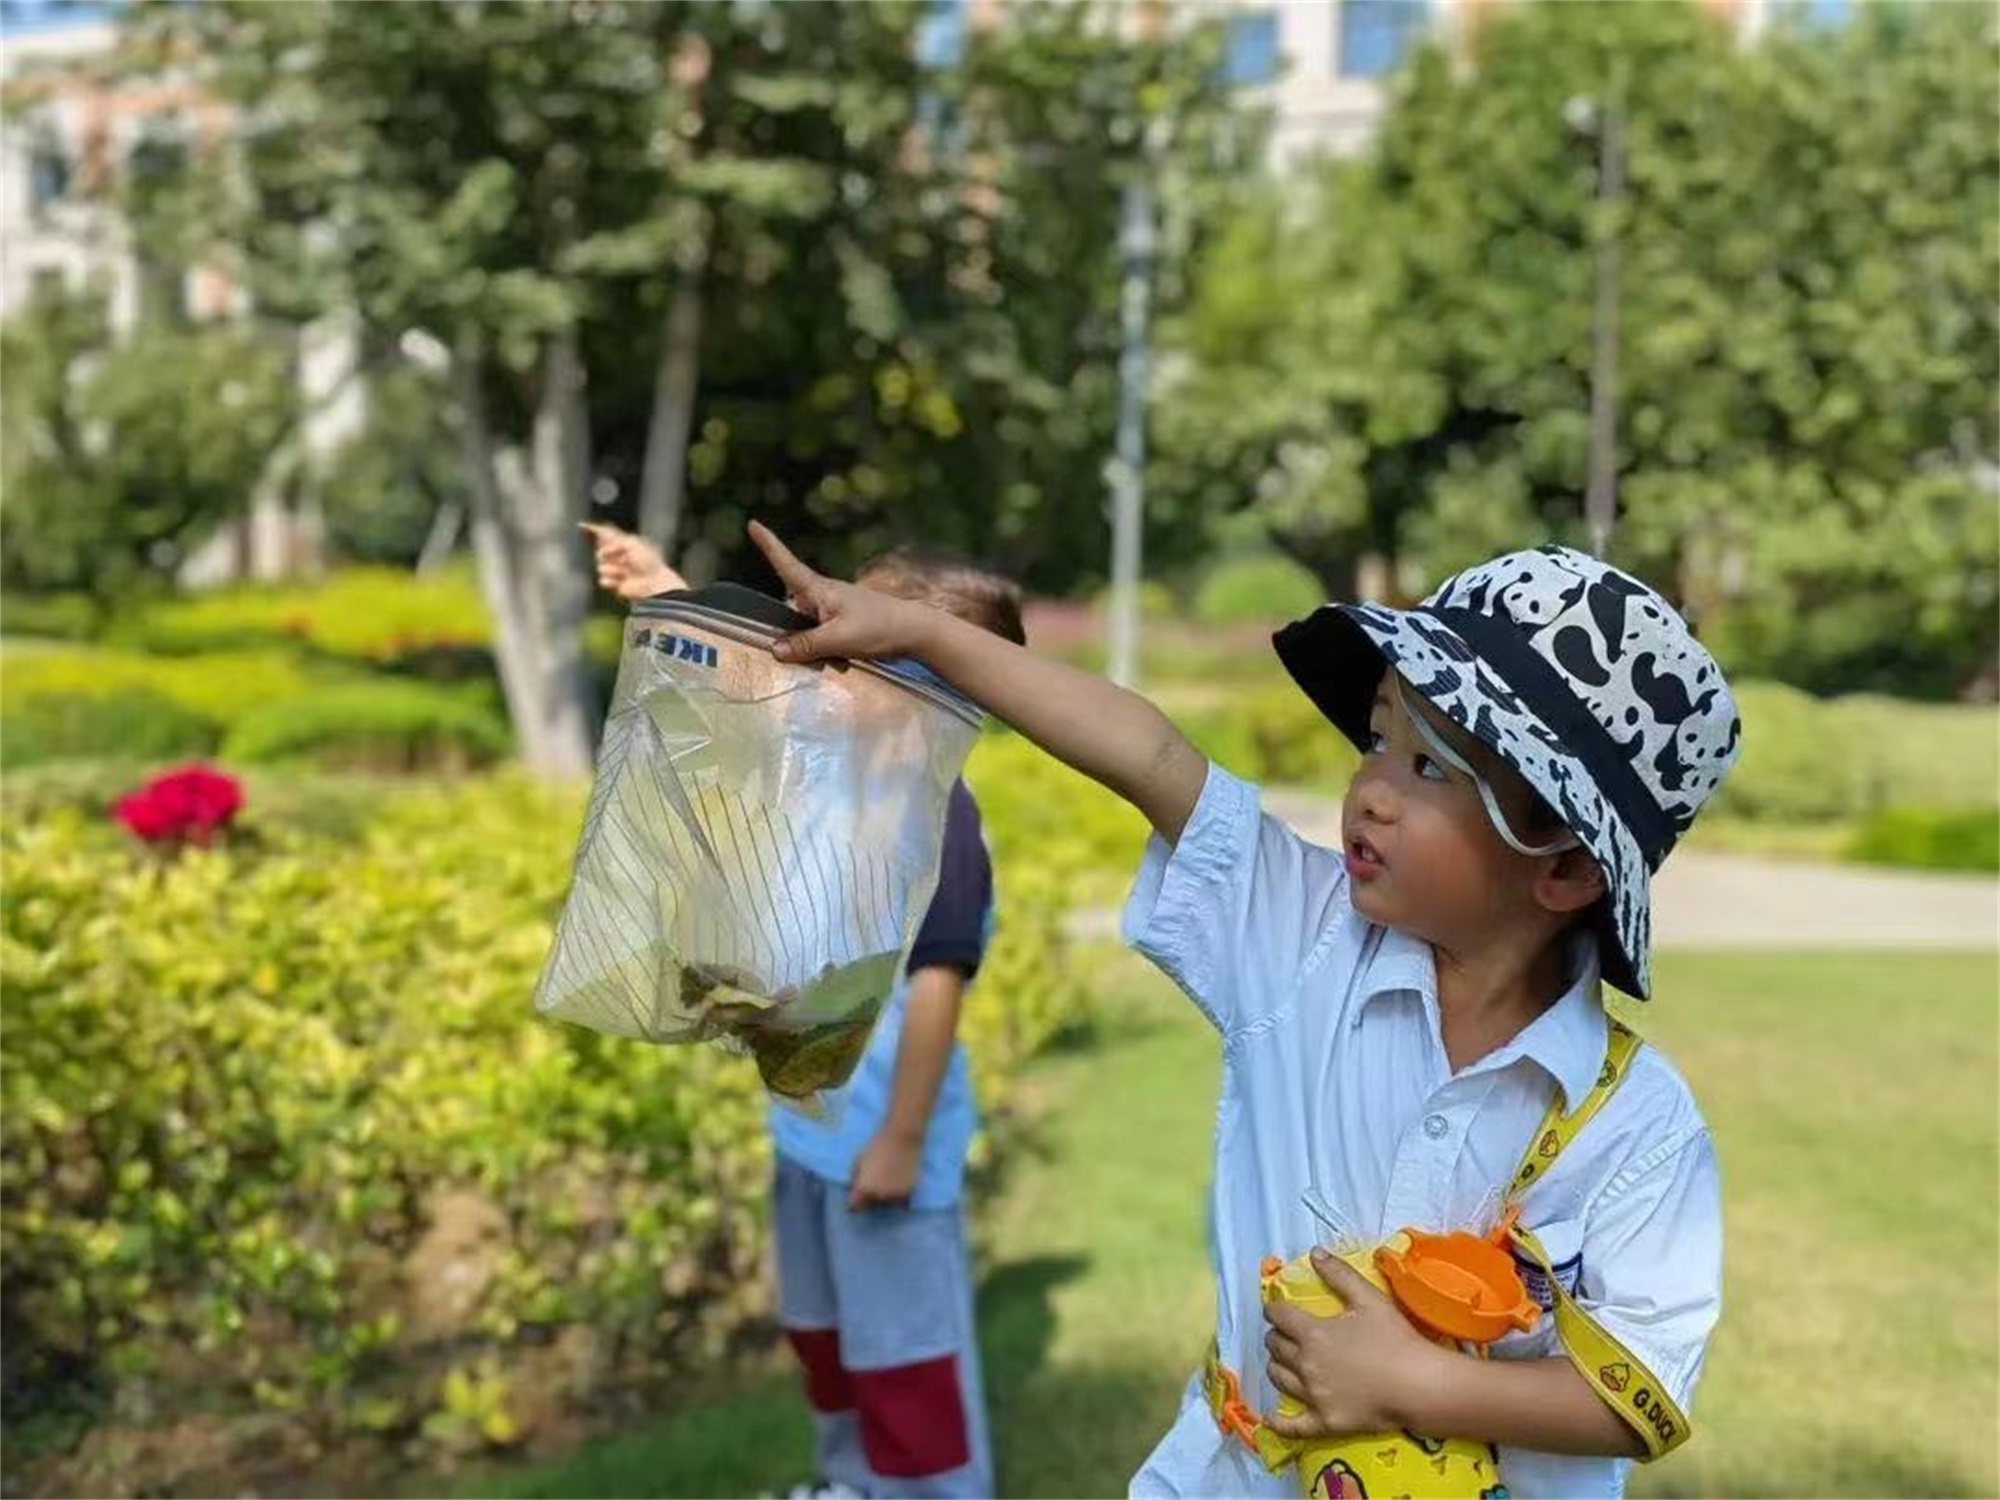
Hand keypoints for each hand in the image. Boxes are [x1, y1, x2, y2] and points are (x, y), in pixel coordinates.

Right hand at [582, 521, 686, 599]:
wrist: (652, 582)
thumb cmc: (647, 561)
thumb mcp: (631, 543)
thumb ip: (613, 538)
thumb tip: (600, 538)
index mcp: (625, 544)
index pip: (607, 535)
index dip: (595, 530)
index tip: (582, 525)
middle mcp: (619, 556)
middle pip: (600, 551)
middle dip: (607, 552)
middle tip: (620, 555)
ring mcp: (616, 570)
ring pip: (600, 566)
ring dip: (611, 568)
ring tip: (624, 572)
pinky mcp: (615, 583)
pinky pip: (602, 580)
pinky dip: (610, 580)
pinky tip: (620, 581)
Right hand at [748, 521, 930, 662]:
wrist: (914, 632)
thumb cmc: (878, 627)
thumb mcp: (838, 638)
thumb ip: (806, 645)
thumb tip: (775, 649)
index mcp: (819, 590)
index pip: (787, 565)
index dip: (769, 545)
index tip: (753, 524)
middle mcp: (822, 596)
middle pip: (791, 613)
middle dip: (796, 636)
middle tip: (821, 650)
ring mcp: (832, 611)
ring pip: (806, 632)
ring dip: (815, 649)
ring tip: (841, 656)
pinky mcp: (842, 626)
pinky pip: (822, 641)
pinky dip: (829, 653)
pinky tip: (846, 661)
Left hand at [848, 1128, 921, 1210]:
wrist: (902, 1138)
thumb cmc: (877, 1147)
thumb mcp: (858, 1161)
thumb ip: (855, 1179)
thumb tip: (855, 1189)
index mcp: (863, 1189)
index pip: (854, 1207)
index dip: (854, 1203)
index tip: (856, 1197)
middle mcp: (879, 1196)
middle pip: (871, 1206)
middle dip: (870, 1199)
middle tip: (873, 1185)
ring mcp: (895, 1196)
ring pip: (887, 1204)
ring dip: (885, 1198)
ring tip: (887, 1183)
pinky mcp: (909, 1192)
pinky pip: (901, 1201)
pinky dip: (898, 1195)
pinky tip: (897, 1184)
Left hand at [1262, 1250, 1444, 1442]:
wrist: (1417, 1385)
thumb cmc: (1394, 1339)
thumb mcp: (1368, 1298)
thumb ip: (1339, 1274)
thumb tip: (1314, 1253)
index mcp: (1312, 1332)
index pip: (1278, 1316)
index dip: (1274, 1309)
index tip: (1277, 1309)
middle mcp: (1305, 1364)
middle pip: (1275, 1347)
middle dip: (1276, 1336)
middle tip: (1286, 1334)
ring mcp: (1312, 1396)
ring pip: (1278, 1378)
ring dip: (1276, 1366)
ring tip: (1283, 1362)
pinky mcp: (1324, 1422)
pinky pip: (1292, 1426)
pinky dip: (1278, 1422)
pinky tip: (1270, 1418)